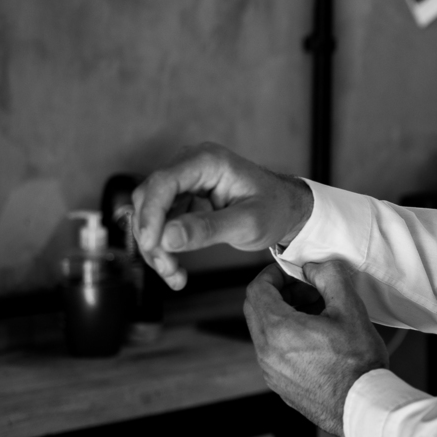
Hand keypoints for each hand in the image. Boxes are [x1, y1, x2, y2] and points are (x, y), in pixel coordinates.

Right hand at [132, 142, 312, 289]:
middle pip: (150, 198)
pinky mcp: (183, 198)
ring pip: (151, 214)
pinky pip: (161, 223)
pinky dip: (164, 247)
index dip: (150, 214)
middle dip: (152, 236)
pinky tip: (176, 270)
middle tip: (166, 268)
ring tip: (174, 275)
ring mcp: (185, 181)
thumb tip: (167, 237)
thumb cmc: (274, 209)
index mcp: (208, 161)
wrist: (286, 210)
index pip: (164, 182)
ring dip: (156, 247)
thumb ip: (208, 229)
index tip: (151, 244)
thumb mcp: (248, 223)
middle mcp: (190, 165)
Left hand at [244, 261, 387, 436]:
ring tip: (319, 314)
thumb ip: (329, 276)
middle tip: (308, 290)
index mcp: (278, 330)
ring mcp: (271, 371)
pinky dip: (288, 336)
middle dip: (280, 292)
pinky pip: (273, 351)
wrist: (361, 406)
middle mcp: (266, 352)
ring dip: (285, 314)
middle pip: (256, 309)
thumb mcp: (350, 308)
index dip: (273, 274)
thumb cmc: (358, 362)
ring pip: (265, 331)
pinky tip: (318, 338)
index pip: (257, 289)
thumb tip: (314, 267)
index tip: (292, 270)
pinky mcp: (280, 385)